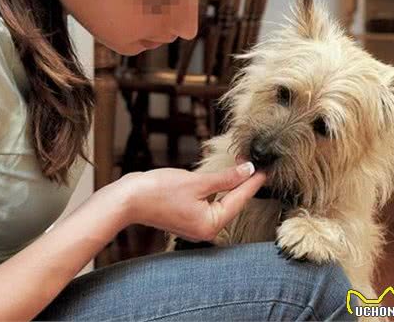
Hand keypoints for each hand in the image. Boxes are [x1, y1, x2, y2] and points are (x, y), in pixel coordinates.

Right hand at [106, 162, 265, 241]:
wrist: (127, 199)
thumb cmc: (158, 192)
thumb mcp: (197, 182)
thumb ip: (225, 178)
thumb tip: (248, 170)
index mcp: (211, 224)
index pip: (239, 200)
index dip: (253, 183)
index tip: (266, 169)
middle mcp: (205, 229)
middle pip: (231, 203)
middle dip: (242, 183)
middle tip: (255, 164)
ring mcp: (195, 224)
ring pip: (220, 202)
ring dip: (229, 185)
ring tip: (242, 167)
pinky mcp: (186, 216)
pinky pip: (207, 202)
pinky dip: (215, 189)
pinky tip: (220, 178)